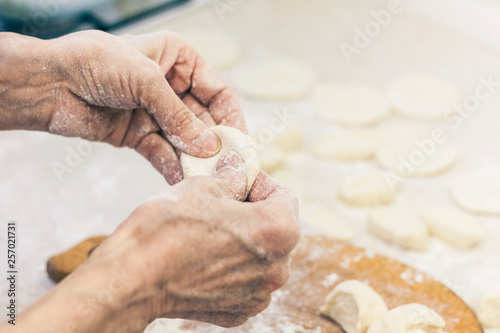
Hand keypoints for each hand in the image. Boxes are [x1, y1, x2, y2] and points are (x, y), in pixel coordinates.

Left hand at [0, 30, 245, 183]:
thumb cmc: (95, 62)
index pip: (217, 89)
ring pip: (184, 139)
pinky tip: (182, 180)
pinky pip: (162, 152)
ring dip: (195, 158)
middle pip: (204, 118)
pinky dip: (172, 166)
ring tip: (207, 178)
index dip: (231, 116)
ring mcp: (154, 111)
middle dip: (214, 142)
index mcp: (178, 59)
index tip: (239, 141)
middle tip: (226, 166)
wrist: (49, 83)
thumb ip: (179, 117)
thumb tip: (208, 146)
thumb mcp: (147, 82)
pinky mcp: (137, 133)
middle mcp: (170, 85)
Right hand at [13, 152, 299, 332]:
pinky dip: (231, 267)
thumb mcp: (203, 187)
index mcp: (279, 231)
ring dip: (242, 239)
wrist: (130, 279)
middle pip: (275, 227)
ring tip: (209, 229)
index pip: (284, 196)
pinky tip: (203, 257)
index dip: (260, 182)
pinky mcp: (238, 311)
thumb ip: (233, 178)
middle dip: (252, 211)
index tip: (238, 179)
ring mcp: (259, 294)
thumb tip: (240, 171)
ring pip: (260, 255)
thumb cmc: (166, 230)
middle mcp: (278, 268)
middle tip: (221, 201)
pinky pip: (244, 280)